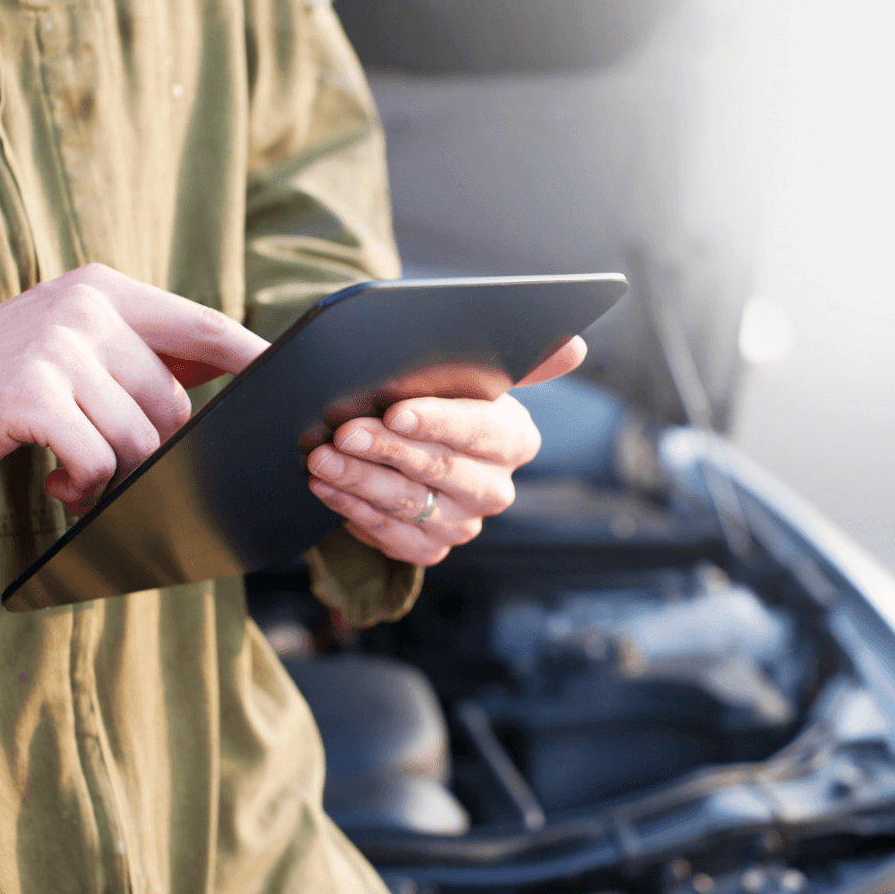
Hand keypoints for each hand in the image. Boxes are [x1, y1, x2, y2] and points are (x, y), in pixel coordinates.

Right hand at [0, 263, 268, 514]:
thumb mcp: (72, 346)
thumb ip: (141, 355)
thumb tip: (219, 376)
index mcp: (108, 291)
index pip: (204, 326)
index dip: (253, 357)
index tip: (290, 383)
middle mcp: (88, 308)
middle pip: (174, 402)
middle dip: (151, 449)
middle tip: (108, 463)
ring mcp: (58, 346)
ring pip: (141, 438)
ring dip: (115, 475)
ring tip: (76, 474)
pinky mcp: (31, 393)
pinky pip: (97, 460)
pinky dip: (83, 486)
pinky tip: (55, 480)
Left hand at [306, 337, 586, 564]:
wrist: (415, 447)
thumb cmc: (440, 399)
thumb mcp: (472, 374)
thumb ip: (522, 359)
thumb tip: (574, 346)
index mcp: (513, 439)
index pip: (477, 428)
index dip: (436, 421)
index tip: (396, 411)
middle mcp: (495, 487)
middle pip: (438, 470)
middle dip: (385, 450)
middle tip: (342, 434)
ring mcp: (464, 523)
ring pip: (408, 505)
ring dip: (359, 483)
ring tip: (320, 461)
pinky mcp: (431, 547)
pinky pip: (391, 538)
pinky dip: (353, 512)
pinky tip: (327, 490)